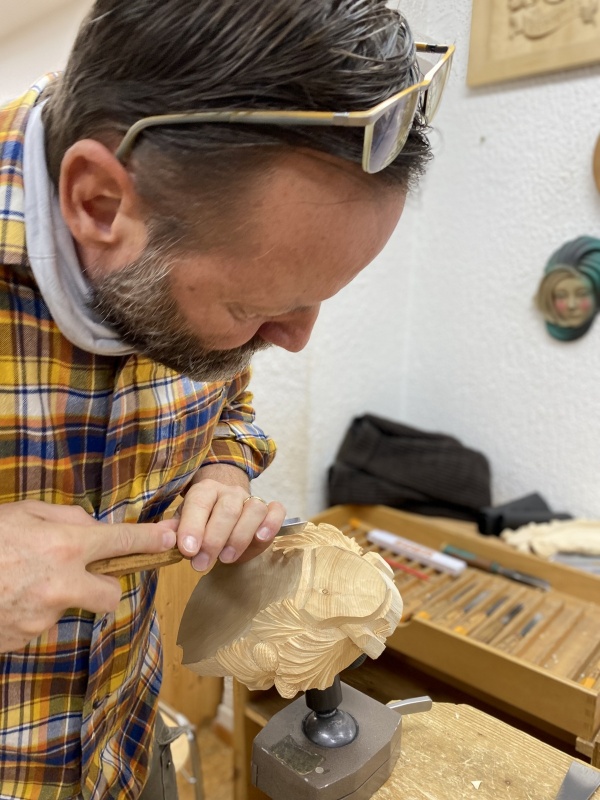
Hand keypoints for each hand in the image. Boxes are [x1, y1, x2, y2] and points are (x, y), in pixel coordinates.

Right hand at [0, 500, 177, 652]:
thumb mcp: (22, 513)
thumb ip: (64, 518)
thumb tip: (92, 525)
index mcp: (64, 546)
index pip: (123, 541)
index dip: (152, 539)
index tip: (173, 540)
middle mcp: (62, 584)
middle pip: (111, 593)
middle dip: (102, 584)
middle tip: (77, 572)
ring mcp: (44, 616)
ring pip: (70, 607)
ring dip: (57, 596)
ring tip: (21, 580)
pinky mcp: (25, 639)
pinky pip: (40, 623)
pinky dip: (31, 612)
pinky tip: (9, 597)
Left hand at [176, 466, 285, 571]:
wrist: (224, 509)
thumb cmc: (201, 521)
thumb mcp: (184, 524)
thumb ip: (174, 531)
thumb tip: (161, 540)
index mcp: (205, 490)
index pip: (199, 503)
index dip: (193, 526)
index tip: (187, 550)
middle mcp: (229, 492)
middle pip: (227, 510)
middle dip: (214, 539)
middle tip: (201, 564)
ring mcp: (251, 499)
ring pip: (253, 510)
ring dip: (240, 536)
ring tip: (226, 558)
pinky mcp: (270, 509)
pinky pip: (276, 511)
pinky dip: (271, 523)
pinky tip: (261, 538)